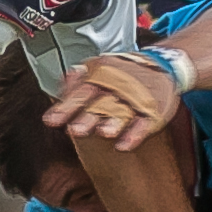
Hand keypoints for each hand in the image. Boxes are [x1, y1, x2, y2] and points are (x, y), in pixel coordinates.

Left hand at [44, 56, 181, 150]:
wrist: (162, 64)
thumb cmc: (122, 73)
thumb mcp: (101, 70)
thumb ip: (80, 81)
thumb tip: (64, 78)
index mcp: (100, 77)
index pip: (80, 92)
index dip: (65, 107)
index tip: (50, 121)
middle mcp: (117, 87)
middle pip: (101, 103)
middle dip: (88, 117)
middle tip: (75, 130)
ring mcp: (136, 98)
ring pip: (123, 111)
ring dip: (113, 122)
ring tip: (104, 133)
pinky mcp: (152, 109)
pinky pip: (143, 122)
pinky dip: (134, 134)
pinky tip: (123, 146)